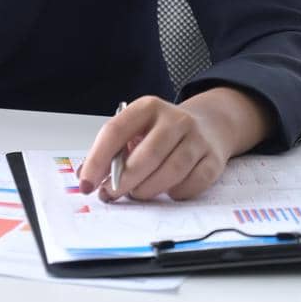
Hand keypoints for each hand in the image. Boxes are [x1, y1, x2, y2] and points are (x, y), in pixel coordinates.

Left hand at [76, 96, 235, 203]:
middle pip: (146, 155)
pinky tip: (167, 191)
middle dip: (123, 181)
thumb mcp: (137, 130)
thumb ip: (114, 151)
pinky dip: (175, 193)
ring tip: (137, 194)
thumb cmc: (162, 132)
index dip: (97, 160)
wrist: (210, 124)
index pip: (115, 131)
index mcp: (147, 107)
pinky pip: (192, 184)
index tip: (87, 183)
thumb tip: (88, 178)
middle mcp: (175, 119)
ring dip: (147, 190)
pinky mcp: (214, 159)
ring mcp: (197, 138)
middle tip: (111, 194)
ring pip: (170, 172)